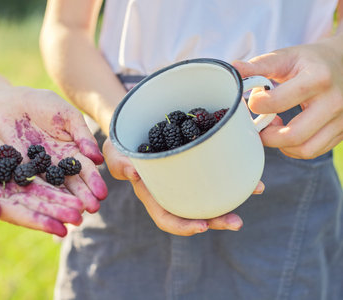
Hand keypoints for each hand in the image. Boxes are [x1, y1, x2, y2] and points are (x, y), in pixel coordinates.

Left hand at [0, 87, 107, 212]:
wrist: (14, 101)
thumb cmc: (46, 105)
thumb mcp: (68, 117)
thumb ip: (82, 135)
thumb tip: (98, 158)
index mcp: (73, 151)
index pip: (85, 169)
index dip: (93, 181)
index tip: (102, 194)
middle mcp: (58, 164)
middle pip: (72, 182)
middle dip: (83, 195)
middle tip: (92, 209)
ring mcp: (40, 167)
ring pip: (54, 186)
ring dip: (64, 200)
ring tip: (74, 212)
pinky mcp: (20, 168)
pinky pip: (31, 181)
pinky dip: (39, 192)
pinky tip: (46, 203)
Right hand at [0, 116, 84, 236]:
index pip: (20, 215)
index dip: (41, 222)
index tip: (63, 229)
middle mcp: (6, 197)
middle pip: (36, 206)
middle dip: (58, 213)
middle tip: (80, 218)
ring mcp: (14, 184)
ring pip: (42, 194)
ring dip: (61, 200)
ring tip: (83, 206)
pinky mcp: (20, 170)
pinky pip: (42, 177)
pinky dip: (56, 182)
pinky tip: (73, 185)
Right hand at [102, 138, 263, 235]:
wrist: (134, 128)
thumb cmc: (121, 146)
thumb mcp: (114, 153)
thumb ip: (120, 164)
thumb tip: (133, 174)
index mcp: (152, 194)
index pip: (167, 217)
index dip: (183, 226)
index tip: (202, 227)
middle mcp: (172, 190)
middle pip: (195, 212)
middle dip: (217, 220)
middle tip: (237, 222)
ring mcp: (186, 178)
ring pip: (211, 193)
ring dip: (234, 195)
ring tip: (258, 190)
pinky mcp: (197, 163)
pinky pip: (215, 171)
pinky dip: (233, 170)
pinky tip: (250, 164)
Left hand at [233, 36, 342, 158]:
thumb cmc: (311, 60)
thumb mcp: (287, 56)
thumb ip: (259, 65)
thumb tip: (233, 68)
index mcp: (317, 78)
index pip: (277, 102)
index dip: (257, 104)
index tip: (254, 100)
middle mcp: (334, 101)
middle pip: (293, 135)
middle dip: (267, 136)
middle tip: (259, 125)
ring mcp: (342, 119)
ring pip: (305, 149)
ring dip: (281, 145)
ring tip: (274, 129)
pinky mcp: (342, 131)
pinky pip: (313, 151)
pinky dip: (294, 147)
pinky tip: (288, 131)